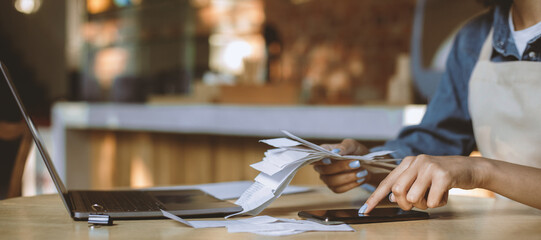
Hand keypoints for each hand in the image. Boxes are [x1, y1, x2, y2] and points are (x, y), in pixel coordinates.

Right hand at [313, 139, 387, 192]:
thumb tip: (336, 151)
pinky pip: (339, 189)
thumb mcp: (353, 145)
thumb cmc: (356, 152)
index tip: (329, 160)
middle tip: (357, 163)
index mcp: (324, 152)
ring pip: (332, 181)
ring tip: (362, 172)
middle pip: (324, 170)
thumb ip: (344, 147)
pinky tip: (360, 178)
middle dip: (341, 167)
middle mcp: (322, 165)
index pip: (315, 157)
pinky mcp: (334, 187)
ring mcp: (327, 177)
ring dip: (348, 177)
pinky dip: (351, 184)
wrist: (367, 165)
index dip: (320, 160)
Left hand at [361, 155, 486, 212]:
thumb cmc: (443, 176)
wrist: (470, 168)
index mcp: (407, 162)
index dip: (375, 197)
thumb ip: (406, 185)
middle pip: (398, 191)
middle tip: (418, 204)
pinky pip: (432, 201)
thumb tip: (393, 198)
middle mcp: (416, 161)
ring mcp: (429, 167)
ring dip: (424, 204)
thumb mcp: (422, 177)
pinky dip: (438, 203)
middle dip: (406, 204)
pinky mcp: (443, 175)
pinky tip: (445, 195)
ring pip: (414, 198)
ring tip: (434, 196)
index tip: (364, 210)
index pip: (387, 182)